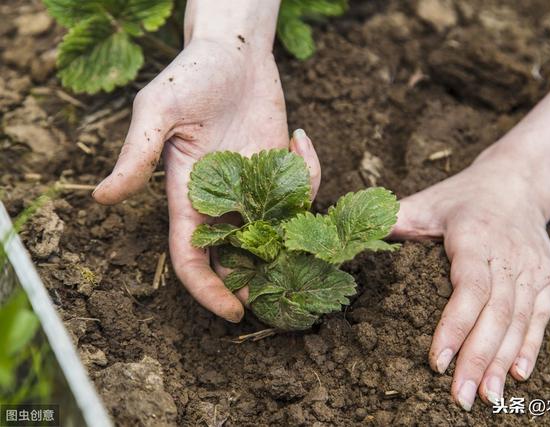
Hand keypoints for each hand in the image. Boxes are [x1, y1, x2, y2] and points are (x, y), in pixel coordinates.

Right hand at [92, 36, 319, 321]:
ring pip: (274, 232)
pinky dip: (310, 174)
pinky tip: (302, 139)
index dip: (208, 289)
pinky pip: (301, 190)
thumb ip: (137, 155)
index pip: (192, 256)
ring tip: (312, 237)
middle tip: (287, 295)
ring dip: (292, 240)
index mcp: (187, 196)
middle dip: (259, 279)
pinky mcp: (282, 168)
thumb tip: (101, 197)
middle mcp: (221, 199)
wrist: (232, 51)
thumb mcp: (158, 111)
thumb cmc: (190, 75)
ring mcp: (255, 186)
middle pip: (237, 256)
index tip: (234, 312)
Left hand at [390, 151, 549, 409]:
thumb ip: (393, 220)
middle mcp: (508, 255)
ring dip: (503, 361)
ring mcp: (532, 268)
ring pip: (518, 320)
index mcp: (475, 237)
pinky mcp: (546, 277)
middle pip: (495, 312)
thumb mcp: (425, 202)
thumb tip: (351, 240)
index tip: (437, 361)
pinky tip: (518, 375)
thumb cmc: (462, 197)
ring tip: (488, 398)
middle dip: (478, 358)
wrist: (517, 181)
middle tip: (461, 397)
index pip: (469, 287)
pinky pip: (540, 316)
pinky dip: (530, 346)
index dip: (454, 326)